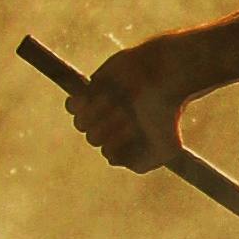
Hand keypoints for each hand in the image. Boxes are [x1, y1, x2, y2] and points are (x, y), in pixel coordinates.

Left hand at [70, 40, 188, 169]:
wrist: (163, 74)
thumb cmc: (166, 110)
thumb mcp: (166, 149)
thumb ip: (143, 165)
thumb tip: (112, 160)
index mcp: (127, 142)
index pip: (110, 154)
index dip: (119, 144)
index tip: (136, 129)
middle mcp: (113, 127)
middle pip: (94, 139)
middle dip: (110, 126)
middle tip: (128, 111)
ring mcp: (100, 109)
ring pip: (80, 124)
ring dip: (97, 113)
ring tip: (114, 100)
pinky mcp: (92, 89)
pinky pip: (71, 106)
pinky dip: (80, 104)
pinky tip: (99, 96)